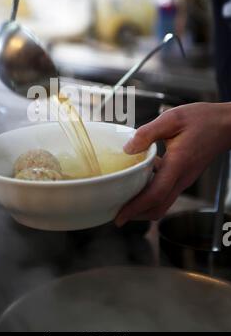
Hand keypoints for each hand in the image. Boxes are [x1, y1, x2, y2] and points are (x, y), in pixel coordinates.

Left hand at [115, 102, 230, 225]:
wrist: (225, 124)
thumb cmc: (203, 120)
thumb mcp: (172, 118)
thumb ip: (148, 133)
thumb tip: (128, 148)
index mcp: (178, 164)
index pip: (155, 195)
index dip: (135, 208)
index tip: (119, 217)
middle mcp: (182, 178)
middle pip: (158, 207)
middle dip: (136, 214)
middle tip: (116, 212)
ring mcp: (184, 179)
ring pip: (162, 202)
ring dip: (143, 205)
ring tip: (123, 198)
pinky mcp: (184, 177)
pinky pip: (166, 192)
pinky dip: (151, 194)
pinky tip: (140, 178)